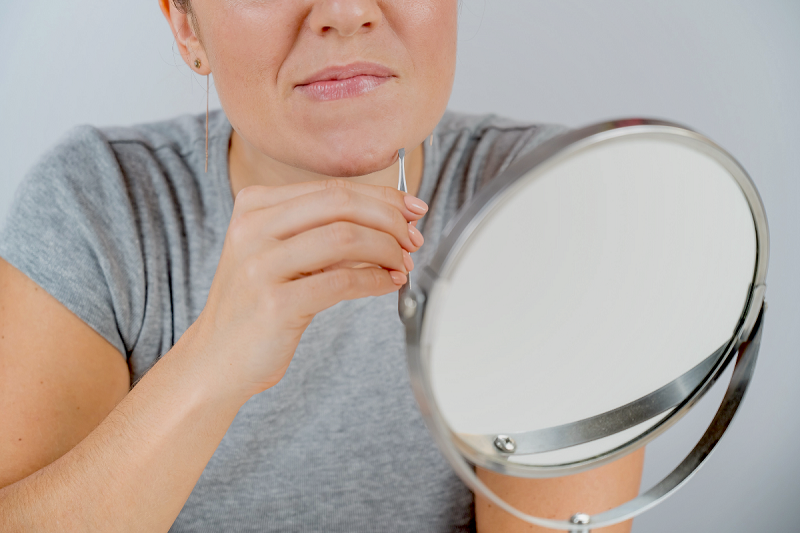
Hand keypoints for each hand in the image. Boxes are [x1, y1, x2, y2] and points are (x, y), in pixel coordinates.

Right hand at [188, 179, 426, 399]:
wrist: (217, 358)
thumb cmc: (257, 304)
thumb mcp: (282, 254)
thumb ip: (324, 231)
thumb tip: (392, 219)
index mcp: (254, 206)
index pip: (332, 188)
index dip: (381, 197)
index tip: (411, 209)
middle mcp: (253, 228)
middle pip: (341, 203)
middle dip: (389, 219)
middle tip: (412, 239)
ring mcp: (260, 265)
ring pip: (345, 237)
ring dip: (386, 250)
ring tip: (402, 264)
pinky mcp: (274, 303)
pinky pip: (342, 281)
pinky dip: (376, 280)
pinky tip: (388, 284)